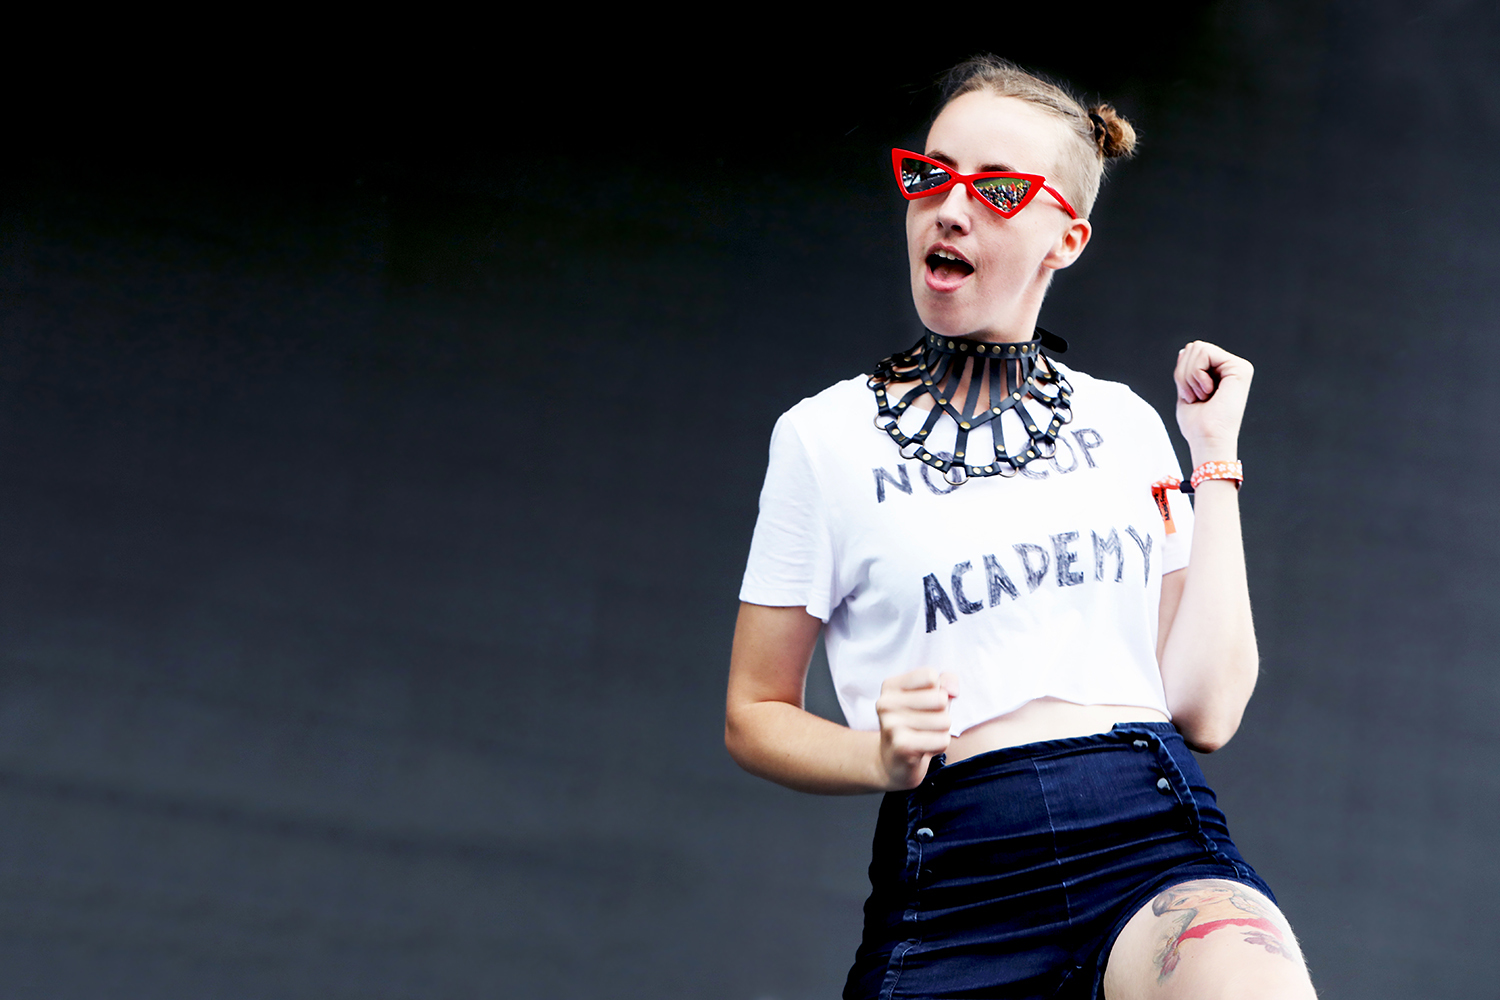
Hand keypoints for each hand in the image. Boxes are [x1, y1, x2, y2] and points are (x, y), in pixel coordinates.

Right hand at [875, 668, 957, 789]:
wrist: (894, 761)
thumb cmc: (917, 723)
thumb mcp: (930, 696)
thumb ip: (946, 681)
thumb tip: (952, 690)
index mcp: (889, 686)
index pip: (930, 676)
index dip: (938, 691)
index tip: (924, 704)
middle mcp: (885, 703)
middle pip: (940, 699)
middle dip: (942, 714)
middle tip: (926, 724)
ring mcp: (891, 724)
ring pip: (944, 720)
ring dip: (941, 731)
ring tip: (925, 736)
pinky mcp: (901, 746)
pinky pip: (942, 740)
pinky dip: (940, 746)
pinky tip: (924, 749)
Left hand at [1173, 341, 1253, 461]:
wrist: (1207, 440)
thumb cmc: (1197, 425)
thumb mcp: (1187, 391)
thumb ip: (1188, 372)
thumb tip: (1186, 350)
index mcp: (1221, 374)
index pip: (1191, 353)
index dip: (1181, 373)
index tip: (1189, 396)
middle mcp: (1232, 368)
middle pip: (1193, 347)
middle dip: (1183, 373)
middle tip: (1194, 396)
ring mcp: (1238, 367)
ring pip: (1197, 347)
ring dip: (1188, 376)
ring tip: (1201, 396)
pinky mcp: (1241, 368)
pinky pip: (1204, 352)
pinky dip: (1195, 374)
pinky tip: (1208, 392)